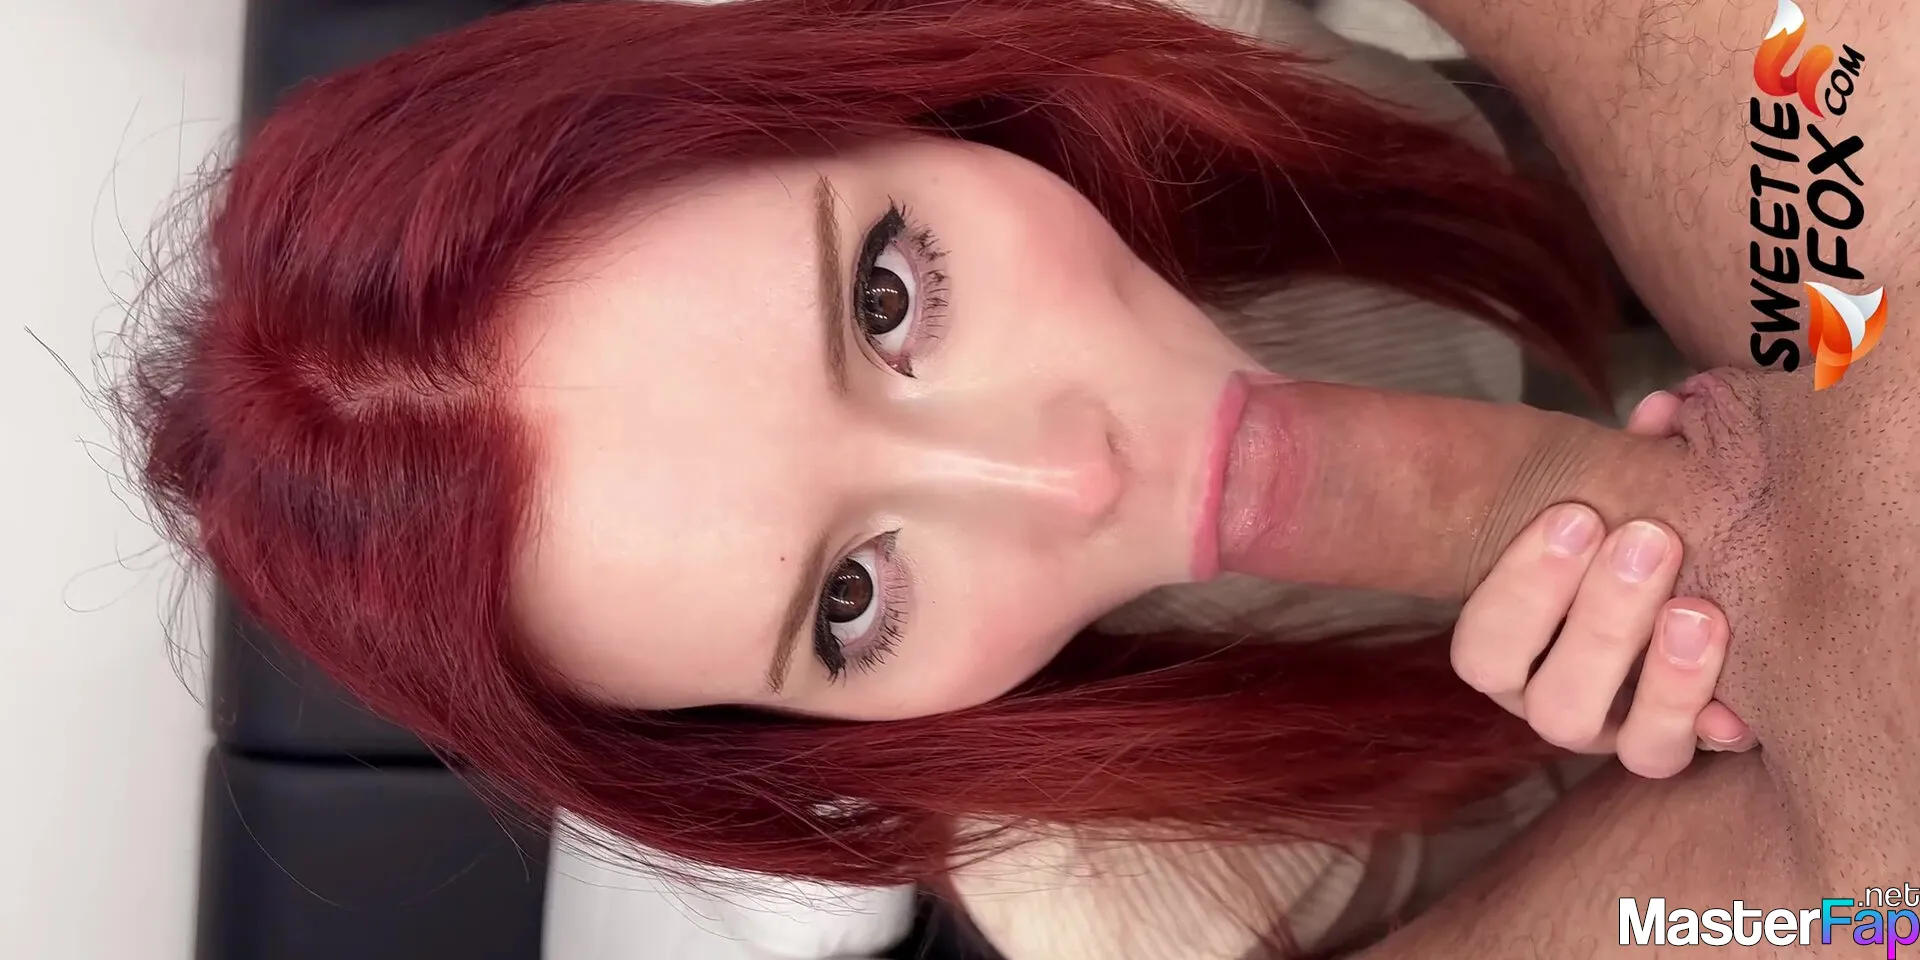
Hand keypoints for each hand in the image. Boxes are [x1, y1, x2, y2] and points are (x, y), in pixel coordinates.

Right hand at [1452, 390, 1754, 777]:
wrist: (1670, 563)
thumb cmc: (1623, 521)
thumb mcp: (1611, 484)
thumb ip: (1626, 454)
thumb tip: (1666, 414)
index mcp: (1510, 647)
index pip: (1486, 650)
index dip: (1524, 589)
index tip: (1575, 514)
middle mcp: (1552, 700)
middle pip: (1556, 703)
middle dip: (1602, 619)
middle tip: (1648, 538)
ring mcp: (1621, 732)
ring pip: (1630, 746)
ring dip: (1666, 679)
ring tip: (1699, 610)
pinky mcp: (1681, 743)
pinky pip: (1693, 758)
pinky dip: (1716, 724)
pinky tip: (1740, 696)